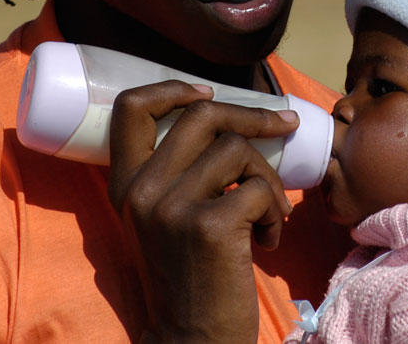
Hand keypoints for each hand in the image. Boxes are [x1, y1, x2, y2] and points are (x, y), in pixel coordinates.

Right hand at [107, 81, 298, 343]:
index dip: (172, 88)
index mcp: (125, 185)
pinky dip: (276, 214)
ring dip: (268, 179)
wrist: (191, 340)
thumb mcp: (164, 220)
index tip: (208, 91)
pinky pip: (260, 190)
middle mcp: (141, 191)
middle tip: (283, 126)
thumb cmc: (190, 278)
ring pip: (238, 150)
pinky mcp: (209, 226)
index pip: (131, 108)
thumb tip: (229, 124)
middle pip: (201, 114)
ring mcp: (172, 207)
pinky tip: (267, 242)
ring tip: (267, 217)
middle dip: (252, 116)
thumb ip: (176, 176)